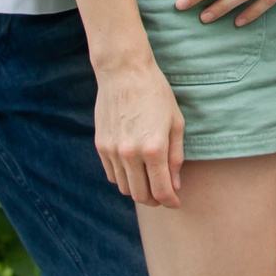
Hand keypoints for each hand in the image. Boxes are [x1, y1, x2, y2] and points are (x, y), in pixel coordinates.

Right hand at [93, 54, 184, 206]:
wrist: (124, 72)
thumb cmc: (156, 93)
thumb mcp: (176, 122)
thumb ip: (175, 157)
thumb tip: (174, 184)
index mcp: (154, 148)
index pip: (161, 191)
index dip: (170, 202)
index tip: (176, 203)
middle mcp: (130, 154)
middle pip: (141, 195)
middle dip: (155, 200)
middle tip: (164, 195)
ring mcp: (112, 151)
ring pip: (124, 188)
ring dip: (138, 190)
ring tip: (150, 181)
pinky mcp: (100, 146)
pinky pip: (112, 174)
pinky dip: (124, 178)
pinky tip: (134, 168)